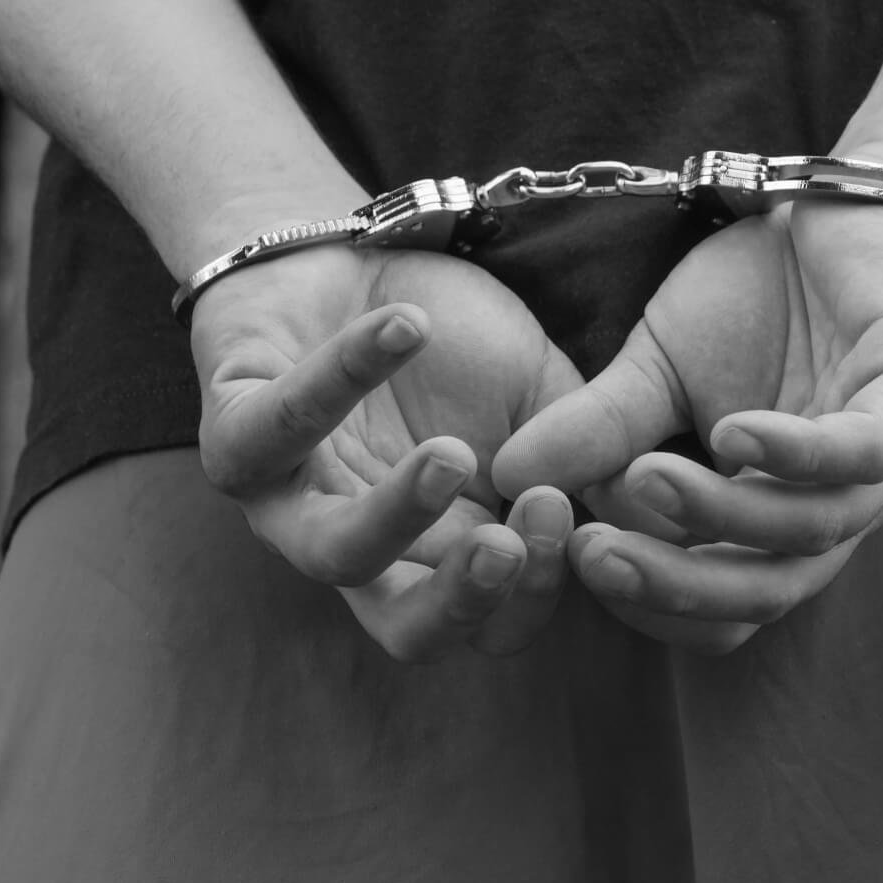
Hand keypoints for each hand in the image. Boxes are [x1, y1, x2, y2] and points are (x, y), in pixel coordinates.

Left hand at [191, 243, 584, 659]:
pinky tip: (408, 330)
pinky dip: (343, 375)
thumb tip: (650, 507)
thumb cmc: (456, 336)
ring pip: (332, 553)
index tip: (571, 515)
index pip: (495, 623)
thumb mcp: (545, 391)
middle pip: (408, 631)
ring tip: (451, 456)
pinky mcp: (232, 437)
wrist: (353, 252)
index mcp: (446, 554)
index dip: (536, 591)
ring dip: (397, 515)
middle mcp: (367, 552)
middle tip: (509, 544)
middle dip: (463, 602)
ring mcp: (295, 503)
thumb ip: (590, 447)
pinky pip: (276, 428)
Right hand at [493, 161, 882, 654]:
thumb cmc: (757, 291)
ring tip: (644, 477)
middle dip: (676, 585)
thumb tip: (503, 477)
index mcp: (786, 518)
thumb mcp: (656, 364)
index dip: (653, 602)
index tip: (572, 561)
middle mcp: (843, 506)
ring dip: (720, 515)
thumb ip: (598, 426)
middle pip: (768, 593)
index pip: (726, 607)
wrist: (836, 196)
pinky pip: (863, 451)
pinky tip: (730, 433)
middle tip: (592, 556)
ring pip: (810, 530)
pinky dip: (795, 453)